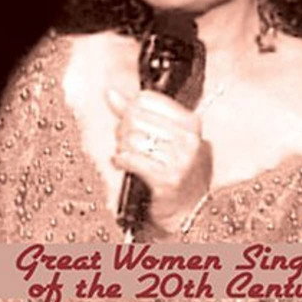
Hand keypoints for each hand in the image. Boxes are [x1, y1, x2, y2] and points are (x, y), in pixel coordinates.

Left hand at [107, 88, 211, 233]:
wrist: (187, 208)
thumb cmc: (173, 168)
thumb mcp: (161, 135)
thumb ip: (135, 112)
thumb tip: (111, 93)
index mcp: (190, 122)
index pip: (146, 100)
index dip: (130, 109)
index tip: (130, 120)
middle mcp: (188, 138)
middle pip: (135, 118)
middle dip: (123, 129)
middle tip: (125, 141)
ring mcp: (180, 160)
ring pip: (131, 139)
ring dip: (122, 147)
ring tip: (126, 154)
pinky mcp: (167, 179)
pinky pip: (132, 159)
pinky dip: (121, 160)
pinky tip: (123, 163)